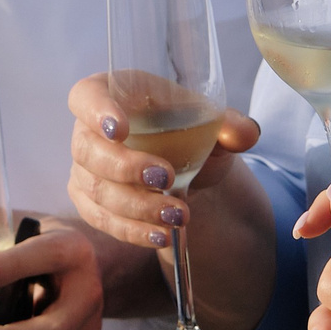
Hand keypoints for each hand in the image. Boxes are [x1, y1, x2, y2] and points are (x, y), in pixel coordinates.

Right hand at [65, 75, 259, 252]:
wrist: (187, 166)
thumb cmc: (189, 130)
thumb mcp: (212, 123)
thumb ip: (230, 125)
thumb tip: (246, 134)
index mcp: (112, 93)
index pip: (86, 97)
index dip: (97, 111)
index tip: (120, 129)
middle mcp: (88, 130)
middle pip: (87, 150)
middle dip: (126, 168)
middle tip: (166, 178)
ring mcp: (85, 169)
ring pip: (97, 190)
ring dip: (137, 207)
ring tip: (178, 215)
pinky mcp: (90, 202)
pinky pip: (102, 219)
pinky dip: (132, 231)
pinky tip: (161, 236)